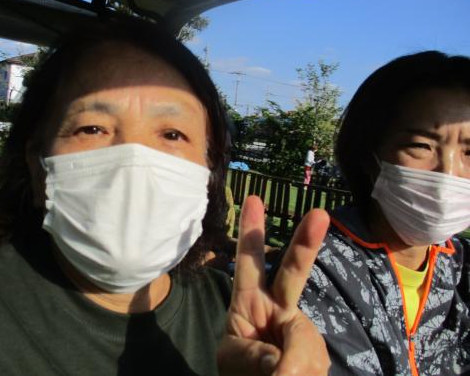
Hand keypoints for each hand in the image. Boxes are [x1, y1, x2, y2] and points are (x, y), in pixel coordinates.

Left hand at [217, 196, 330, 375]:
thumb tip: (288, 366)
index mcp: (249, 301)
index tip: (253, 199)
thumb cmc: (244, 370)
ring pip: (303, 341)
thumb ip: (261, 358)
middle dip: (305, 243)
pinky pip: (312, 361)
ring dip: (291, 366)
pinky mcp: (316, 350)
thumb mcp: (239, 361)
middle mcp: (278, 307)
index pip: (249, 263)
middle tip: (319, 214)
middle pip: (292, 272)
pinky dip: (300, 373)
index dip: (251, 232)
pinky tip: (292, 375)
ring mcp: (300, 328)